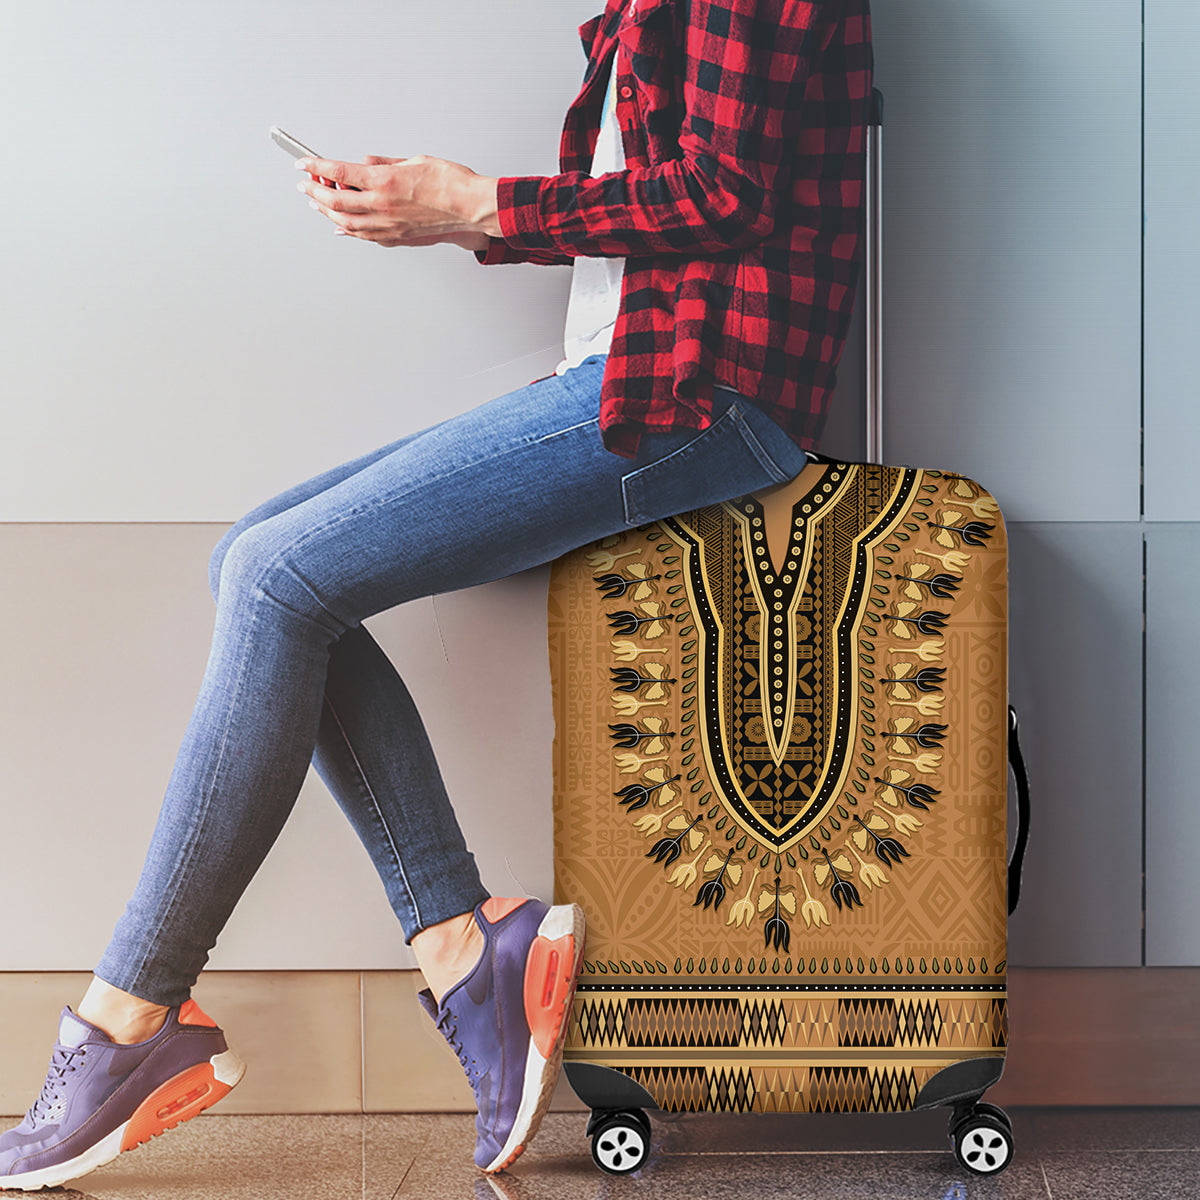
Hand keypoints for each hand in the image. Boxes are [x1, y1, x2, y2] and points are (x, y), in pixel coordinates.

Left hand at [296, 154, 497, 250]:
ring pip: (346, 223)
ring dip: (327, 213)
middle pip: (335, 202)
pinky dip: (347, 231)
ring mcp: (388, 225)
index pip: (338, 173)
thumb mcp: (412, 160)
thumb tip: (363, 164)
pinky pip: (364, 236)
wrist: (470, 206)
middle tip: (306, 185)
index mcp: (383, 181)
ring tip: (318, 204)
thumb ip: (383, 164)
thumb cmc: (449, 182)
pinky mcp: (398, 236)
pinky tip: (340, 228)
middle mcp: (382, 205)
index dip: (316, 167)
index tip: (303, 163)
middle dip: (315, 192)